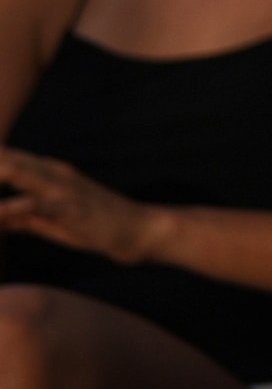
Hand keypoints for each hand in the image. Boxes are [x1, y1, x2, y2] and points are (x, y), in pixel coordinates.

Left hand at [0, 148, 167, 264]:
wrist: (140, 230)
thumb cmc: (94, 227)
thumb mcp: (49, 222)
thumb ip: (19, 217)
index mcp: (45, 172)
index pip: (3, 159)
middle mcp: (51, 172)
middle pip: (4, 160)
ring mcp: (62, 187)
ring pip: (16, 174)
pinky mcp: (71, 207)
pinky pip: (36, 205)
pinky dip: (11, 207)